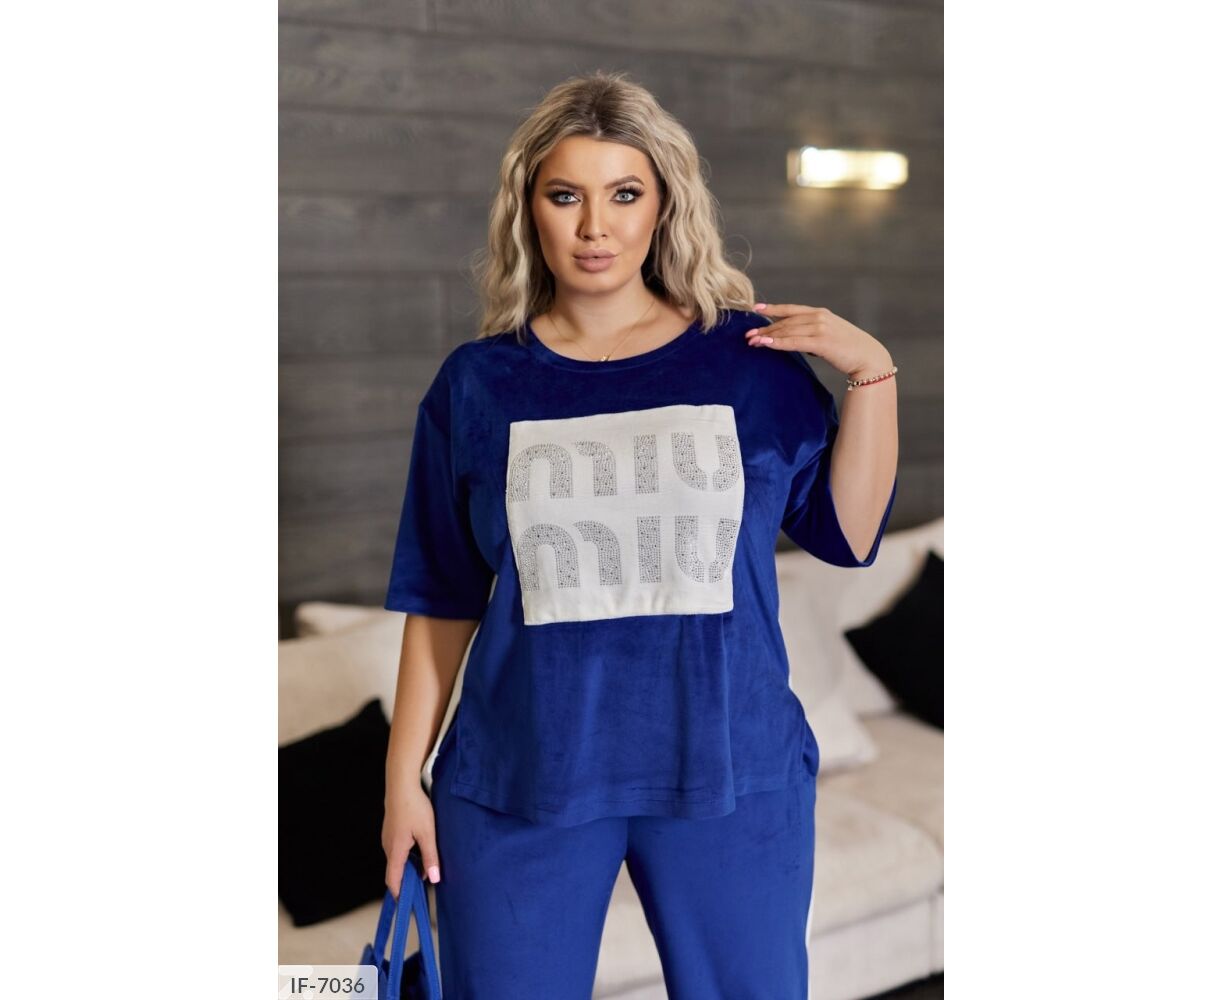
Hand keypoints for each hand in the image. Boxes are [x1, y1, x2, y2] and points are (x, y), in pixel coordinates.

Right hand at [382, 784, 441, 897]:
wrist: (402, 783)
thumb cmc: (415, 806)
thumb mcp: (427, 833)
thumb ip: (430, 856)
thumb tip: (433, 878)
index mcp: (395, 850)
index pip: (393, 880)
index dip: (399, 894)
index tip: (407, 905)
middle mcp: (388, 846)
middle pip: (395, 871)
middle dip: (407, 881)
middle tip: (423, 888)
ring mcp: (388, 837)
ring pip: (398, 859)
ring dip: (409, 866)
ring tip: (427, 868)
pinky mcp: (392, 829)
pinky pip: (398, 849)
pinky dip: (408, 855)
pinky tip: (422, 849)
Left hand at [745, 302, 892, 379]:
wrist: (868, 357)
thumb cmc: (849, 349)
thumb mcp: (830, 335)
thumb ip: (813, 333)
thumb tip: (796, 339)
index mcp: (820, 313)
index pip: (791, 309)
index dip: (772, 309)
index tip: (755, 309)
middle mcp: (819, 317)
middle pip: (785, 321)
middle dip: (765, 328)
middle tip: (747, 335)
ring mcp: (820, 328)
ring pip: (787, 331)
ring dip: (767, 336)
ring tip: (752, 341)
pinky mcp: (821, 341)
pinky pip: (794, 341)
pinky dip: (778, 343)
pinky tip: (766, 344)